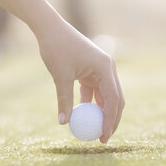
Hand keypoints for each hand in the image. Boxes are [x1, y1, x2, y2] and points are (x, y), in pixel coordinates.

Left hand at [36, 19, 123, 142]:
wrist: (50, 28)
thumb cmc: (57, 48)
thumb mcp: (61, 76)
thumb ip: (64, 100)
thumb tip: (64, 123)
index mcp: (105, 67)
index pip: (113, 99)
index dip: (110, 120)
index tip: (103, 136)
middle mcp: (107, 67)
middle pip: (115, 99)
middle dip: (111, 119)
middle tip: (102, 138)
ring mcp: (101, 68)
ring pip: (106, 95)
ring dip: (100, 112)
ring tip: (92, 130)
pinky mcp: (92, 69)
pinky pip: (95, 90)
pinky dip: (90, 103)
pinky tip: (81, 115)